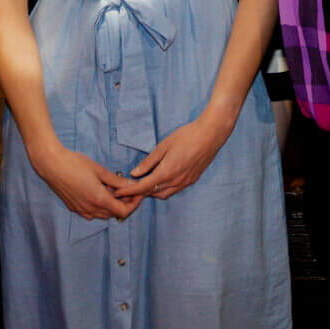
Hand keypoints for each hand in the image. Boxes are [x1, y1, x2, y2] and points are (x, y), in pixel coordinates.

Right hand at [32, 143, 140, 222]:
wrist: (52, 165)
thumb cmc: (75, 164)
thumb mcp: (100, 171)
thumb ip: (117, 181)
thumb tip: (132, 185)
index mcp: (99, 200)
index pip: (123, 211)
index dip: (134, 204)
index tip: (137, 194)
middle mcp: (90, 209)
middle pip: (114, 213)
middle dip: (124, 203)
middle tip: (127, 189)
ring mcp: (81, 210)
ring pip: (102, 214)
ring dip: (111, 205)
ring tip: (112, 189)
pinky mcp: (73, 208)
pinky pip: (91, 213)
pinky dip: (99, 206)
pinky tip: (98, 191)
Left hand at [119, 110, 233, 201]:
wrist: (210, 134)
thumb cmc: (187, 136)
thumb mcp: (163, 146)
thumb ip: (148, 162)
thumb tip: (135, 173)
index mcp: (166, 172)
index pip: (143, 187)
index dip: (129, 191)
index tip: (119, 193)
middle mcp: (176, 181)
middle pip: (152, 193)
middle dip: (139, 193)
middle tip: (129, 188)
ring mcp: (185, 182)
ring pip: (164, 194)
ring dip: (152, 192)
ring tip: (142, 185)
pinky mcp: (192, 180)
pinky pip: (174, 190)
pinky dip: (163, 189)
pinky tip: (160, 182)